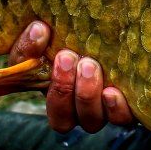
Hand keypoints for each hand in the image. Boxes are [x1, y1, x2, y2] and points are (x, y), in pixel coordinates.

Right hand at [8, 20, 135, 131]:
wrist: (124, 41)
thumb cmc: (85, 38)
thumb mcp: (61, 34)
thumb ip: (42, 36)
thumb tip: (38, 28)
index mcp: (49, 88)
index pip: (26, 83)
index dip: (30, 59)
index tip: (41, 30)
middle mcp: (73, 108)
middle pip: (61, 118)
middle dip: (61, 86)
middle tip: (67, 57)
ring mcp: (99, 112)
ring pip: (88, 121)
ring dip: (85, 94)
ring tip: (89, 66)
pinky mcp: (124, 109)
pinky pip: (120, 118)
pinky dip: (115, 108)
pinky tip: (111, 92)